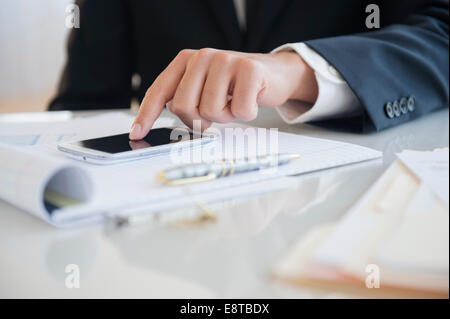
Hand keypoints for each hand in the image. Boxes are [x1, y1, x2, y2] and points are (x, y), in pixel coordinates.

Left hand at [130, 48, 317, 139]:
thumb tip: (170, 112)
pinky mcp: (250, 70)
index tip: (137, 133)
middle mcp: (203, 57)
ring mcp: (226, 61)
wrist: (274, 73)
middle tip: (216, 111)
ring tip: (234, 102)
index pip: (160, 90)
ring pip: (211, 112)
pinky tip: (250, 100)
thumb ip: (186, 97)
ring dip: (226, 116)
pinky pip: (240, 112)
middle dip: (199, 119)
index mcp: (187, 60)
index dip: (147, 114)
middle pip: (184, 107)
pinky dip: (246, 114)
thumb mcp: (206, 88)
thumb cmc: (236, 85)